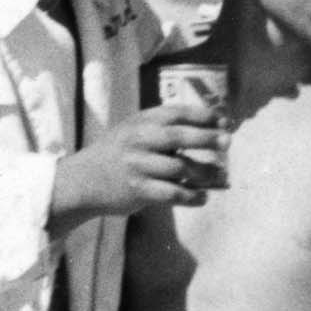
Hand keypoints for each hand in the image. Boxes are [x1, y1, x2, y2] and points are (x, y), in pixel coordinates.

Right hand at [54, 97, 220, 223]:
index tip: (224, 120)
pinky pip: (173, 193)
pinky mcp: (139, 190)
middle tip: (228, 142)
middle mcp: (138, 141)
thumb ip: (162, 128)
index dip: (203, 115)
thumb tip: (209, 128)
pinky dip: (192, 196)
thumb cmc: (116, 154)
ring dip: (205, 172)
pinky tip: (203, 197)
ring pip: (180, 168)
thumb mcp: (132, 131)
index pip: (176, 113)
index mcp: (140, 122)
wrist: (82, 181)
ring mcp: (138, 166)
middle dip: (207, 138)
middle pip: (179, 136)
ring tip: (220, 175)